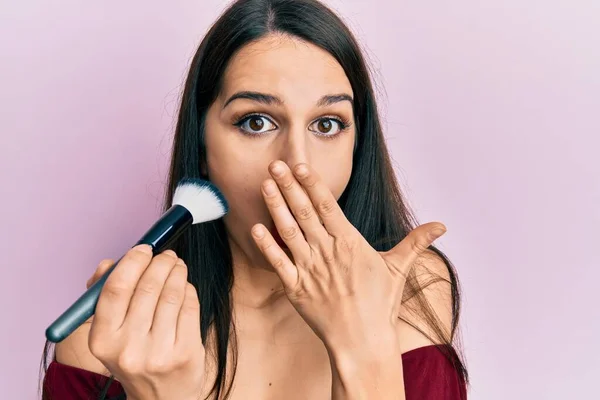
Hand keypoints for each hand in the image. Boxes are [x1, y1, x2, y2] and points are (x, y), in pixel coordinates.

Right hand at [88, 245, 204, 399]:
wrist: (161, 398)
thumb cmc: (135, 356)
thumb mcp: (111, 334)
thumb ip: (105, 296)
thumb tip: (108, 263)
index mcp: (102, 340)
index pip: (115, 289)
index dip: (132, 262)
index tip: (144, 248)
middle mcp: (128, 348)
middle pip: (148, 287)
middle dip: (160, 262)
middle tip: (166, 254)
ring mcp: (158, 353)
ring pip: (172, 294)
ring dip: (177, 272)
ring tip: (177, 266)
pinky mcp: (185, 353)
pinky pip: (189, 307)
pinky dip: (188, 290)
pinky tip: (184, 286)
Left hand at [251, 161, 446, 351]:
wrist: (363, 341)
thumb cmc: (380, 305)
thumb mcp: (398, 269)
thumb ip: (415, 242)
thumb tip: (442, 226)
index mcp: (349, 242)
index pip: (327, 206)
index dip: (312, 184)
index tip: (300, 166)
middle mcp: (327, 251)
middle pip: (304, 212)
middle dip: (288, 186)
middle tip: (275, 165)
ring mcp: (310, 269)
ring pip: (289, 231)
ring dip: (276, 207)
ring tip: (265, 185)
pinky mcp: (296, 288)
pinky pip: (278, 263)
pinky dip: (266, 245)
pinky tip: (254, 228)